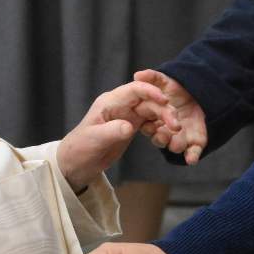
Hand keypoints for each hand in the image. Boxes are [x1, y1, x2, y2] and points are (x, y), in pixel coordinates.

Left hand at [57, 81, 178, 192]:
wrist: (77, 164)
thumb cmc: (80, 149)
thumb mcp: (94, 140)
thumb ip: (111, 132)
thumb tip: (129, 127)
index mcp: (110, 102)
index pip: (134, 89)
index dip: (151, 91)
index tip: (165, 100)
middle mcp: (120, 105)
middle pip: (148, 101)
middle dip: (164, 110)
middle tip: (176, 125)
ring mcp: (127, 115)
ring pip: (152, 111)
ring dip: (165, 118)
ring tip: (176, 131)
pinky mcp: (131, 126)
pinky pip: (151, 122)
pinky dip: (161, 127)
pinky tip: (168, 135)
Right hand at [133, 69, 207, 164]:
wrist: (201, 92)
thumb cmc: (178, 88)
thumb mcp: (165, 80)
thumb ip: (152, 77)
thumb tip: (138, 74)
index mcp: (155, 119)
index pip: (148, 127)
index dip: (149, 128)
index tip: (149, 126)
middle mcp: (166, 131)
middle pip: (160, 138)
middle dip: (162, 138)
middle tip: (165, 134)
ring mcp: (180, 137)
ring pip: (175, 146)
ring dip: (175, 146)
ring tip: (177, 144)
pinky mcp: (195, 142)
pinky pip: (192, 152)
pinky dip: (192, 156)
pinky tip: (192, 159)